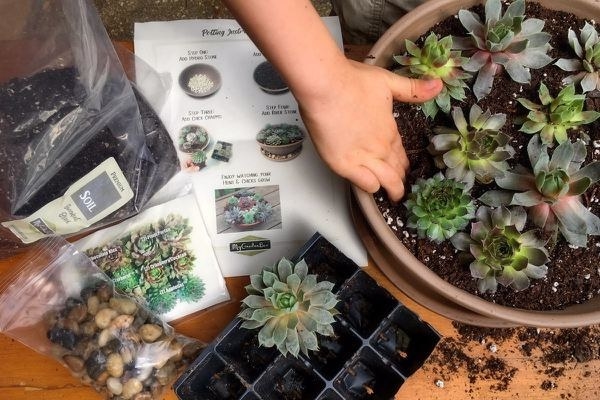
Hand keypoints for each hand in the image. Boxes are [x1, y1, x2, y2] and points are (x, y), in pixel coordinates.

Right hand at [297, 59, 441, 201]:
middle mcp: (380, 147)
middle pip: (396, 171)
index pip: (402, 154)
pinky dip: (371, 187)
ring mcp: (364, 157)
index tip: (405, 169)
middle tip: (400, 187)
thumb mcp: (388, 81)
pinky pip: (365, 185)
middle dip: (400, 180)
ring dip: (391, 189)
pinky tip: (371, 187)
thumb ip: (413, 88)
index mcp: (390, 130)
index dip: (405, 164)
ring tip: (393, 195)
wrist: (325, 86)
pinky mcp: (344, 165)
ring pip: (386, 181)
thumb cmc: (351, 81)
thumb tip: (438, 85)